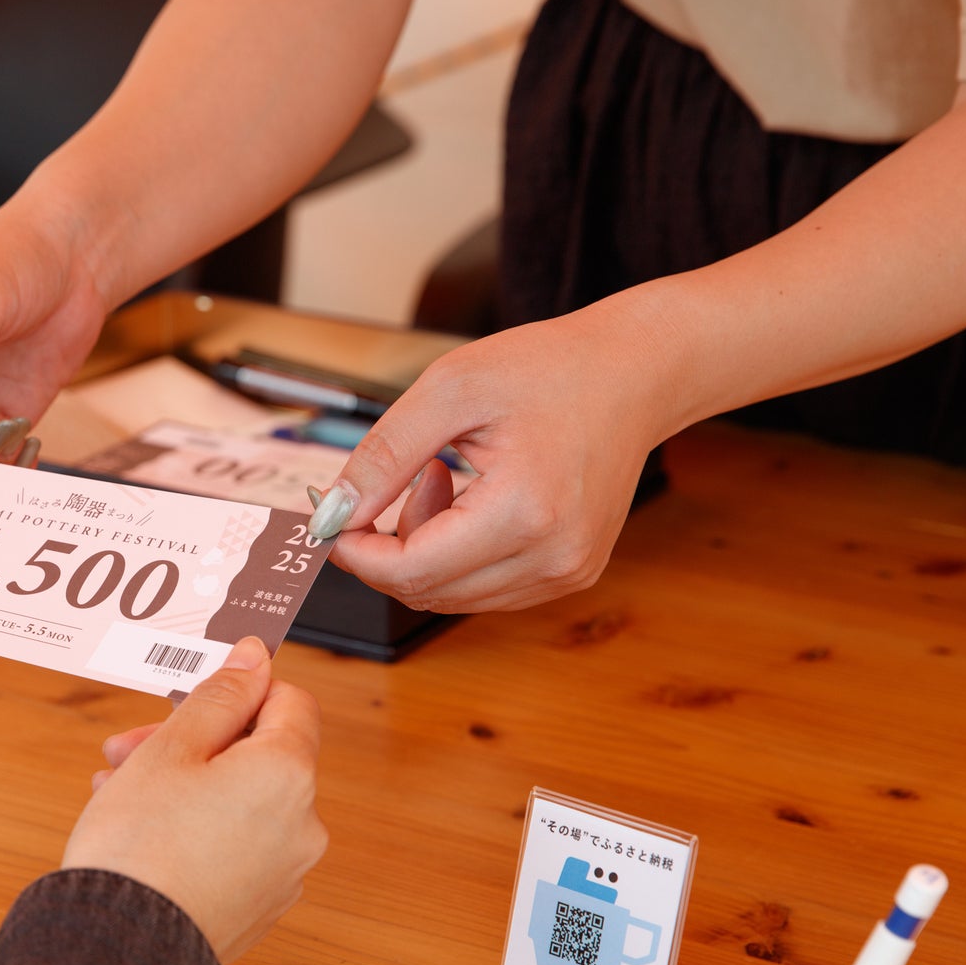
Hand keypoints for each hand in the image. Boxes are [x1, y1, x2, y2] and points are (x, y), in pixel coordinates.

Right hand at [61, 637, 324, 961]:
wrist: (121, 952)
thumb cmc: (140, 846)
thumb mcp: (170, 749)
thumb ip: (220, 696)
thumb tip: (256, 657)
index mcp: (288, 774)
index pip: (289, 701)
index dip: (239, 690)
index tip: (189, 696)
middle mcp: (303, 825)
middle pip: (258, 755)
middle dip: (194, 743)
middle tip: (127, 750)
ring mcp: (285, 873)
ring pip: (240, 803)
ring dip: (186, 787)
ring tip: (117, 795)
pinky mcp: (260, 908)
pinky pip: (236, 849)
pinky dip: (197, 833)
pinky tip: (143, 838)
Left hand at [304, 305, 670, 611]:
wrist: (635, 374)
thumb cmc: (548, 368)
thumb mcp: (449, 390)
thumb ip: (383, 457)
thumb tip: (332, 515)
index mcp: (526, 513)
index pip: (409, 572)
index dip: (354, 551)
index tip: (331, 513)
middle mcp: (554, 558)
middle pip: (425, 592)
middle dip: (388, 545)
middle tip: (405, 476)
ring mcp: (568, 573)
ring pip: (450, 596)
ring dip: (423, 548)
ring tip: (443, 477)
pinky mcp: (571, 573)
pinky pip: (484, 587)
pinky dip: (456, 553)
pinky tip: (471, 498)